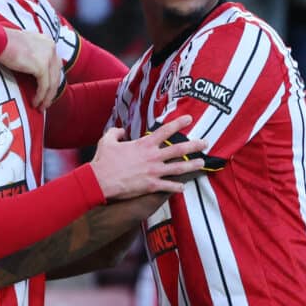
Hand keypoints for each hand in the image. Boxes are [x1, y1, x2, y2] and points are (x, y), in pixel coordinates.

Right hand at [0, 28, 61, 110]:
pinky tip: (35, 103)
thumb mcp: (24, 46)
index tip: (48, 90)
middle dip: (52, 91)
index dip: (53, 78)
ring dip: (47, 97)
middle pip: (56, 74)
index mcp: (47, 41)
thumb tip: (33, 69)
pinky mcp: (41, 67)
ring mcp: (48, 57)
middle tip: (46, 102)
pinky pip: (44, 86)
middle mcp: (51, 48)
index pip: (55, 64)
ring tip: (41, 107)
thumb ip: (33, 54)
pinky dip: (40, 96)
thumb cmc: (3, 43)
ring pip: (52, 83)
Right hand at [90, 115, 207, 199]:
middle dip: (194, 145)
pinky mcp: (151, 186)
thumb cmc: (103, 160)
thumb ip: (115, 133)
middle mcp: (152, 157)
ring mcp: (153, 172)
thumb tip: (121, 131)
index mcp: (144, 144)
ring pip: (178, 168)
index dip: (178, 123)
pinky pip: (168, 186)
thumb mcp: (106, 140)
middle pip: (178, 149)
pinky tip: (184, 187)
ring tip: (202, 163)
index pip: (165, 131)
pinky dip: (177, 187)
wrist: (100, 180)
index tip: (189, 119)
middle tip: (205, 143)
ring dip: (192, 165)